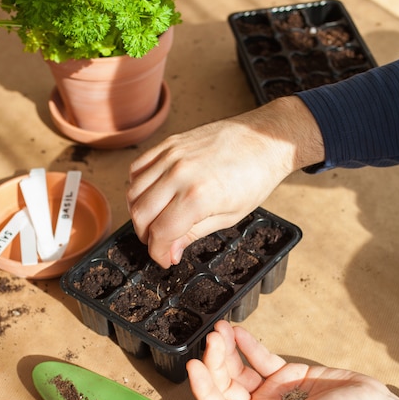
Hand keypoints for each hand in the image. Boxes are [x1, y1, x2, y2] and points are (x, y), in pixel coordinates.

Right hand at [127, 96, 322, 267]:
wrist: (264, 140)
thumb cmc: (255, 178)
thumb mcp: (229, 217)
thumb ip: (194, 234)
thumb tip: (171, 252)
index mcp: (197, 197)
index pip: (160, 233)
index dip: (158, 253)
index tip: (164, 259)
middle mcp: (179, 174)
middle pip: (141, 215)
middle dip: (146, 236)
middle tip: (160, 243)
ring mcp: (171, 156)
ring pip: (133, 192)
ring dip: (139, 213)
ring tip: (155, 221)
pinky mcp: (169, 143)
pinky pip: (137, 168)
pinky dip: (138, 186)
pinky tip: (152, 196)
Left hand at [186, 320, 398, 399]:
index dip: (204, 391)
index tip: (194, 366)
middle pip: (226, 386)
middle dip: (216, 363)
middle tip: (212, 339)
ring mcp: (271, 391)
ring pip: (239, 370)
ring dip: (228, 351)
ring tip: (221, 329)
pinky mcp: (285, 373)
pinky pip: (260, 358)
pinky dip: (248, 345)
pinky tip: (237, 331)